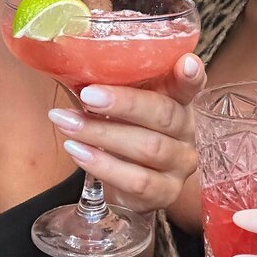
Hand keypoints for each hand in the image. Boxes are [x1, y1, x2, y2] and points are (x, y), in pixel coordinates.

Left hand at [46, 53, 204, 213]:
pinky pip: (137, 180)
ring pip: (148, 148)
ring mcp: (180, 164)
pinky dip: (103, 165)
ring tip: (67, 123)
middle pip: (163, 114)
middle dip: (124, 103)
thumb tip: (73, 63)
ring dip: (102, 134)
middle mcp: (186, 131)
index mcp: (178, 100)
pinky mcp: (166, 193)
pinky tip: (78, 151)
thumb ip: (113, 85)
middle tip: (87, 95)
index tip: (185, 63)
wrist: (128, 180)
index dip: (190, 75)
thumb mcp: (122, 105)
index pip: (189, 85)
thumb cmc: (124, 130)